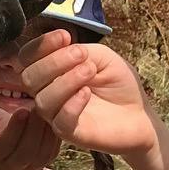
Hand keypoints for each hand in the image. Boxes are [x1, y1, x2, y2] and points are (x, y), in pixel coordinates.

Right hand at [0, 104, 58, 169]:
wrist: (2, 142)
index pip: (4, 144)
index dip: (14, 128)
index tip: (23, 109)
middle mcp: (9, 166)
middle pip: (25, 152)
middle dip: (33, 129)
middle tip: (38, 107)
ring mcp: (28, 167)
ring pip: (41, 153)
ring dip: (46, 131)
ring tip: (47, 110)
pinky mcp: (43, 162)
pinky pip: (52, 151)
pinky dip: (54, 135)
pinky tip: (53, 118)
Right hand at [21, 31, 161, 160]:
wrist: (139, 111)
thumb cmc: (118, 83)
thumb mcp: (101, 56)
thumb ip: (79, 49)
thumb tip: (61, 46)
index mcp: (51, 71)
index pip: (28, 57)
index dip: (41, 45)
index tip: (65, 36)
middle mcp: (48, 92)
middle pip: (29, 77)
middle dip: (54, 61)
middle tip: (81, 54)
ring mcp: (57, 114)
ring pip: (43, 100)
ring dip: (66, 80)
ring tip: (90, 70)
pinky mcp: (71, 133)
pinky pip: (60, 121)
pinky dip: (71, 104)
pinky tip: (87, 93)